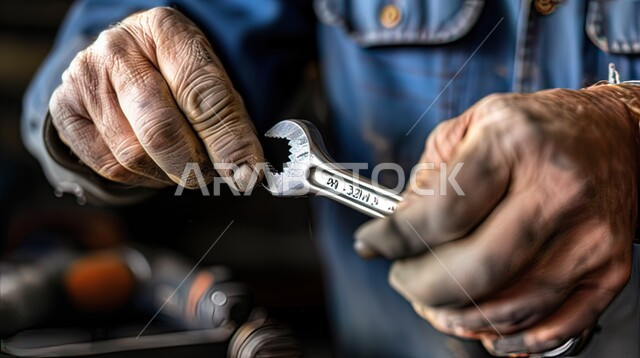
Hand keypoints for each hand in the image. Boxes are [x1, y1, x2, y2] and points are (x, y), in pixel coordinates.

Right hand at [49, 7, 262, 189]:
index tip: (246, 173)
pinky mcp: (64, 108)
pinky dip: (141, 176)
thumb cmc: (177, 74)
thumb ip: (228, 122)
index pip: (200, 93)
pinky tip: (155, 164)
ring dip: (168, 173)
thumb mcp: (210, 82)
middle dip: (193, 164)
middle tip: (210, 174)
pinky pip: (109, 165)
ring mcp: (85, 77)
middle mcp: (118, 48)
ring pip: (133, 154)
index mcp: (165, 30)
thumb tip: (246, 174)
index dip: (227, 140)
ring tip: (184, 163)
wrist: (126, 62)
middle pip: (160, 128)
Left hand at [355, 84, 639, 353]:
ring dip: (456, 317)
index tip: (371, 244)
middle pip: (473, 270)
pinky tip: (481, 326)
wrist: (616, 137)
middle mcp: (556, 190)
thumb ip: (429, 175)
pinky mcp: (609, 269)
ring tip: (432, 303)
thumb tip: (398, 227)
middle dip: (419, 285)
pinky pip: (553, 327)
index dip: (394, 239)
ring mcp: (588, 235)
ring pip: (508, 306)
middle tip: (402, 277)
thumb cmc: (537, 129)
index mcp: (512, 145)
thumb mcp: (472, 125)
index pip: (441, 214)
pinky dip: (508, 338)